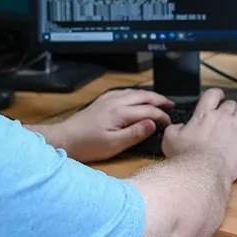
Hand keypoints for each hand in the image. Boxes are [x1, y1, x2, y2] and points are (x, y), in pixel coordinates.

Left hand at [54, 89, 173, 162]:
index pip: (148, 111)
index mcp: (120, 113)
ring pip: (133, 92)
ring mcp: (108, 100)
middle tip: (170, 104)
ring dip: (148, 95)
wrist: (66, 138)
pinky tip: (134, 97)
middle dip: (159, 99)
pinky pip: (122, 92)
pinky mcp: (101, 101)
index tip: (168, 122)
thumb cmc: (88, 144)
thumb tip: (152, 124)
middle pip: (143, 96)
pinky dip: (134, 93)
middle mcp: (115, 102)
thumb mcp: (114, 145)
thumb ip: (135, 134)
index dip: (161, 116)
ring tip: (157, 100)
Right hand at [162, 88, 236, 182]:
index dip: (217, 95)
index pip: (212, 96)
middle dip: (231, 108)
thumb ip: (173, 130)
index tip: (218, 98)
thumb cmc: (187, 159)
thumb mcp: (170, 141)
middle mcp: (223, 117)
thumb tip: (176, 127)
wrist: (203, 172)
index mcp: (204, 115)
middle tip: (230, 116)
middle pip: (231, 104)